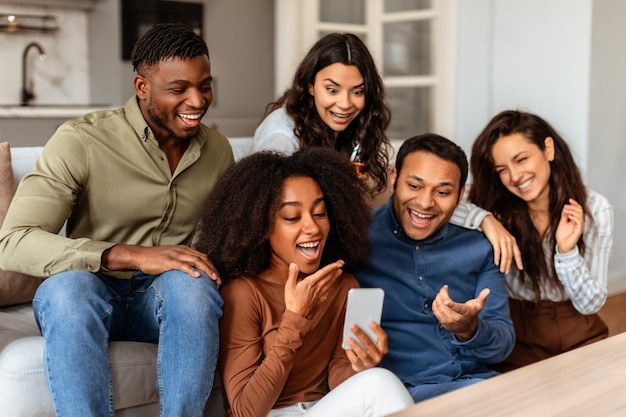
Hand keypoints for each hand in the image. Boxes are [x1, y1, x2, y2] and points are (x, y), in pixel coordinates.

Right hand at [102, 244, 220, 282]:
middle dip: (213, 270)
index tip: (217, 277)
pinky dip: (191, 270)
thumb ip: (183, 261)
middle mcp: (183, 250)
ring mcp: (176, 255)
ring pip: (196, 261)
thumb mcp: (173, 257)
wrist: (141, 256)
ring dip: (206, 270)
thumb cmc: (156, 259)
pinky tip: (197, 276)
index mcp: (185, 249)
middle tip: (219, 281)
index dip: (212, 266)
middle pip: (203, 259)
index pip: (203, 257)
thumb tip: (193, 271)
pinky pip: (182, 265)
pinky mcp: (169, 261)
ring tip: (213, 279)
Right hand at [284, 261, 343, 317]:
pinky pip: (327, 293)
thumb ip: (293, 274)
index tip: (338, 263)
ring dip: (335, 277)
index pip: (323, 272)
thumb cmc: (292, 301)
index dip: (332, 267)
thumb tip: (294, 264)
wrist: (296, 315)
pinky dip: (331, 288)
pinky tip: (331, 287)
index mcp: (310, 283)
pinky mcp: (318, 300)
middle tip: (341, 264)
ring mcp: (318, 294)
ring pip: (329, 284)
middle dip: (335, 270)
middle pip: (328, 277)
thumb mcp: (289, 286)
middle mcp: (316, 288)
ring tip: (339, 272)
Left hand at [344, 321, 387, 371]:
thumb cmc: (368, 349)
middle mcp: (378, 356)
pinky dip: (350, 353)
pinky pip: (355, 360)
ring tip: (348, 338)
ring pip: (362, 353)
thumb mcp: (373, 343)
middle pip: (369, 344)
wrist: (365, 366)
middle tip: (353, 326)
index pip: (383, 338)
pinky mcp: (361, 367)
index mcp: (383, 347)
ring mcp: (370, 362)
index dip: (377, 330)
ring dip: (355, 345)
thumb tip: (358, 324)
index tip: (370, 322)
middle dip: (360, 334)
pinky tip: (346, 347)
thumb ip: (369, 334)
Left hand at [432, 285, 489, 341]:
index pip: (457, 308)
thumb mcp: (478, 306)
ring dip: (438, 297)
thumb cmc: (472, 314)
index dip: (451, 305)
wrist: (466, 329)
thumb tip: (487, 290)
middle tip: (444, 288)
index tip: (446, 300)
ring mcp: (448, 321)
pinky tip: (438, 298)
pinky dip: (435, 303)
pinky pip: (435, 310)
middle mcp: (455, 318)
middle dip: (442, 294)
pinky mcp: (442, 322)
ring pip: (438, 307)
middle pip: (445, 305)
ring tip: (441, 292)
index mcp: (465, 313)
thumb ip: (482, 298)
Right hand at [480, 214, 522, 272]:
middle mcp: (509, 240)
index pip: (517, 253)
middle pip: (510, 256)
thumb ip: (506, 243)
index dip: (519, 261)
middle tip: (506, 272)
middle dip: (508, 265)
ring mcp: (503, 240)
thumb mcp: (503, 236)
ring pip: (505, 255)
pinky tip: (496, 263)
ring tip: (501, 270)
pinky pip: (497, 251)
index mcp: (512, 240)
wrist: (488, 220)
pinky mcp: (496, 240)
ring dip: (503, 264)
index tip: (520, 268)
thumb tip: (505, 253)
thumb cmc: (494, 229)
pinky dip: (497, 258)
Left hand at [555, 198, 583, 253]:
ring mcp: (579, 227)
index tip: (570, 199)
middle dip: (573, 206)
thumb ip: (564, 216)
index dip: (575, 204)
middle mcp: (579, 222)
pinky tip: (568, 216)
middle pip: (580, 211)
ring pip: (580, 215)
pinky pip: (579, 222)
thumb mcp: (562, 223)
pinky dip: (574, 218)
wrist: (562, 245)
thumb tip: (565, 207)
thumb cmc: (562, 235)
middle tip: (566, 205)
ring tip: (566, 209)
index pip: (578, 210)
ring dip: (573, 211)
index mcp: (575, 220)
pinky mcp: (579, 231)